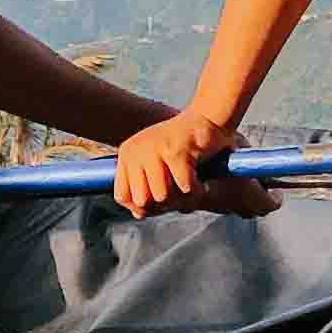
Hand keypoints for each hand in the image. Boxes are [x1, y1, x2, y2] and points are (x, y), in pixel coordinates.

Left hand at [113, 107, 255, 218]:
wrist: (209, 118)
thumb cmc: (185, 146)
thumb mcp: (158, 166)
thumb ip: (146, 189)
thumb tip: (138, 214)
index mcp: (127, 154)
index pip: (122, 196)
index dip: (141, 208)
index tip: (159, 206)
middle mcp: (136, 150)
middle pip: (142, 201)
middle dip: (164, 204)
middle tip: (180, 194)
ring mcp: (154, 149)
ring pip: (162, 196)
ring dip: (182, 198)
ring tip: (191, 186)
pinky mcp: (175, 151)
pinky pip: (184, 188)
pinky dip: (197, 189)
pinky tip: (201, 180)